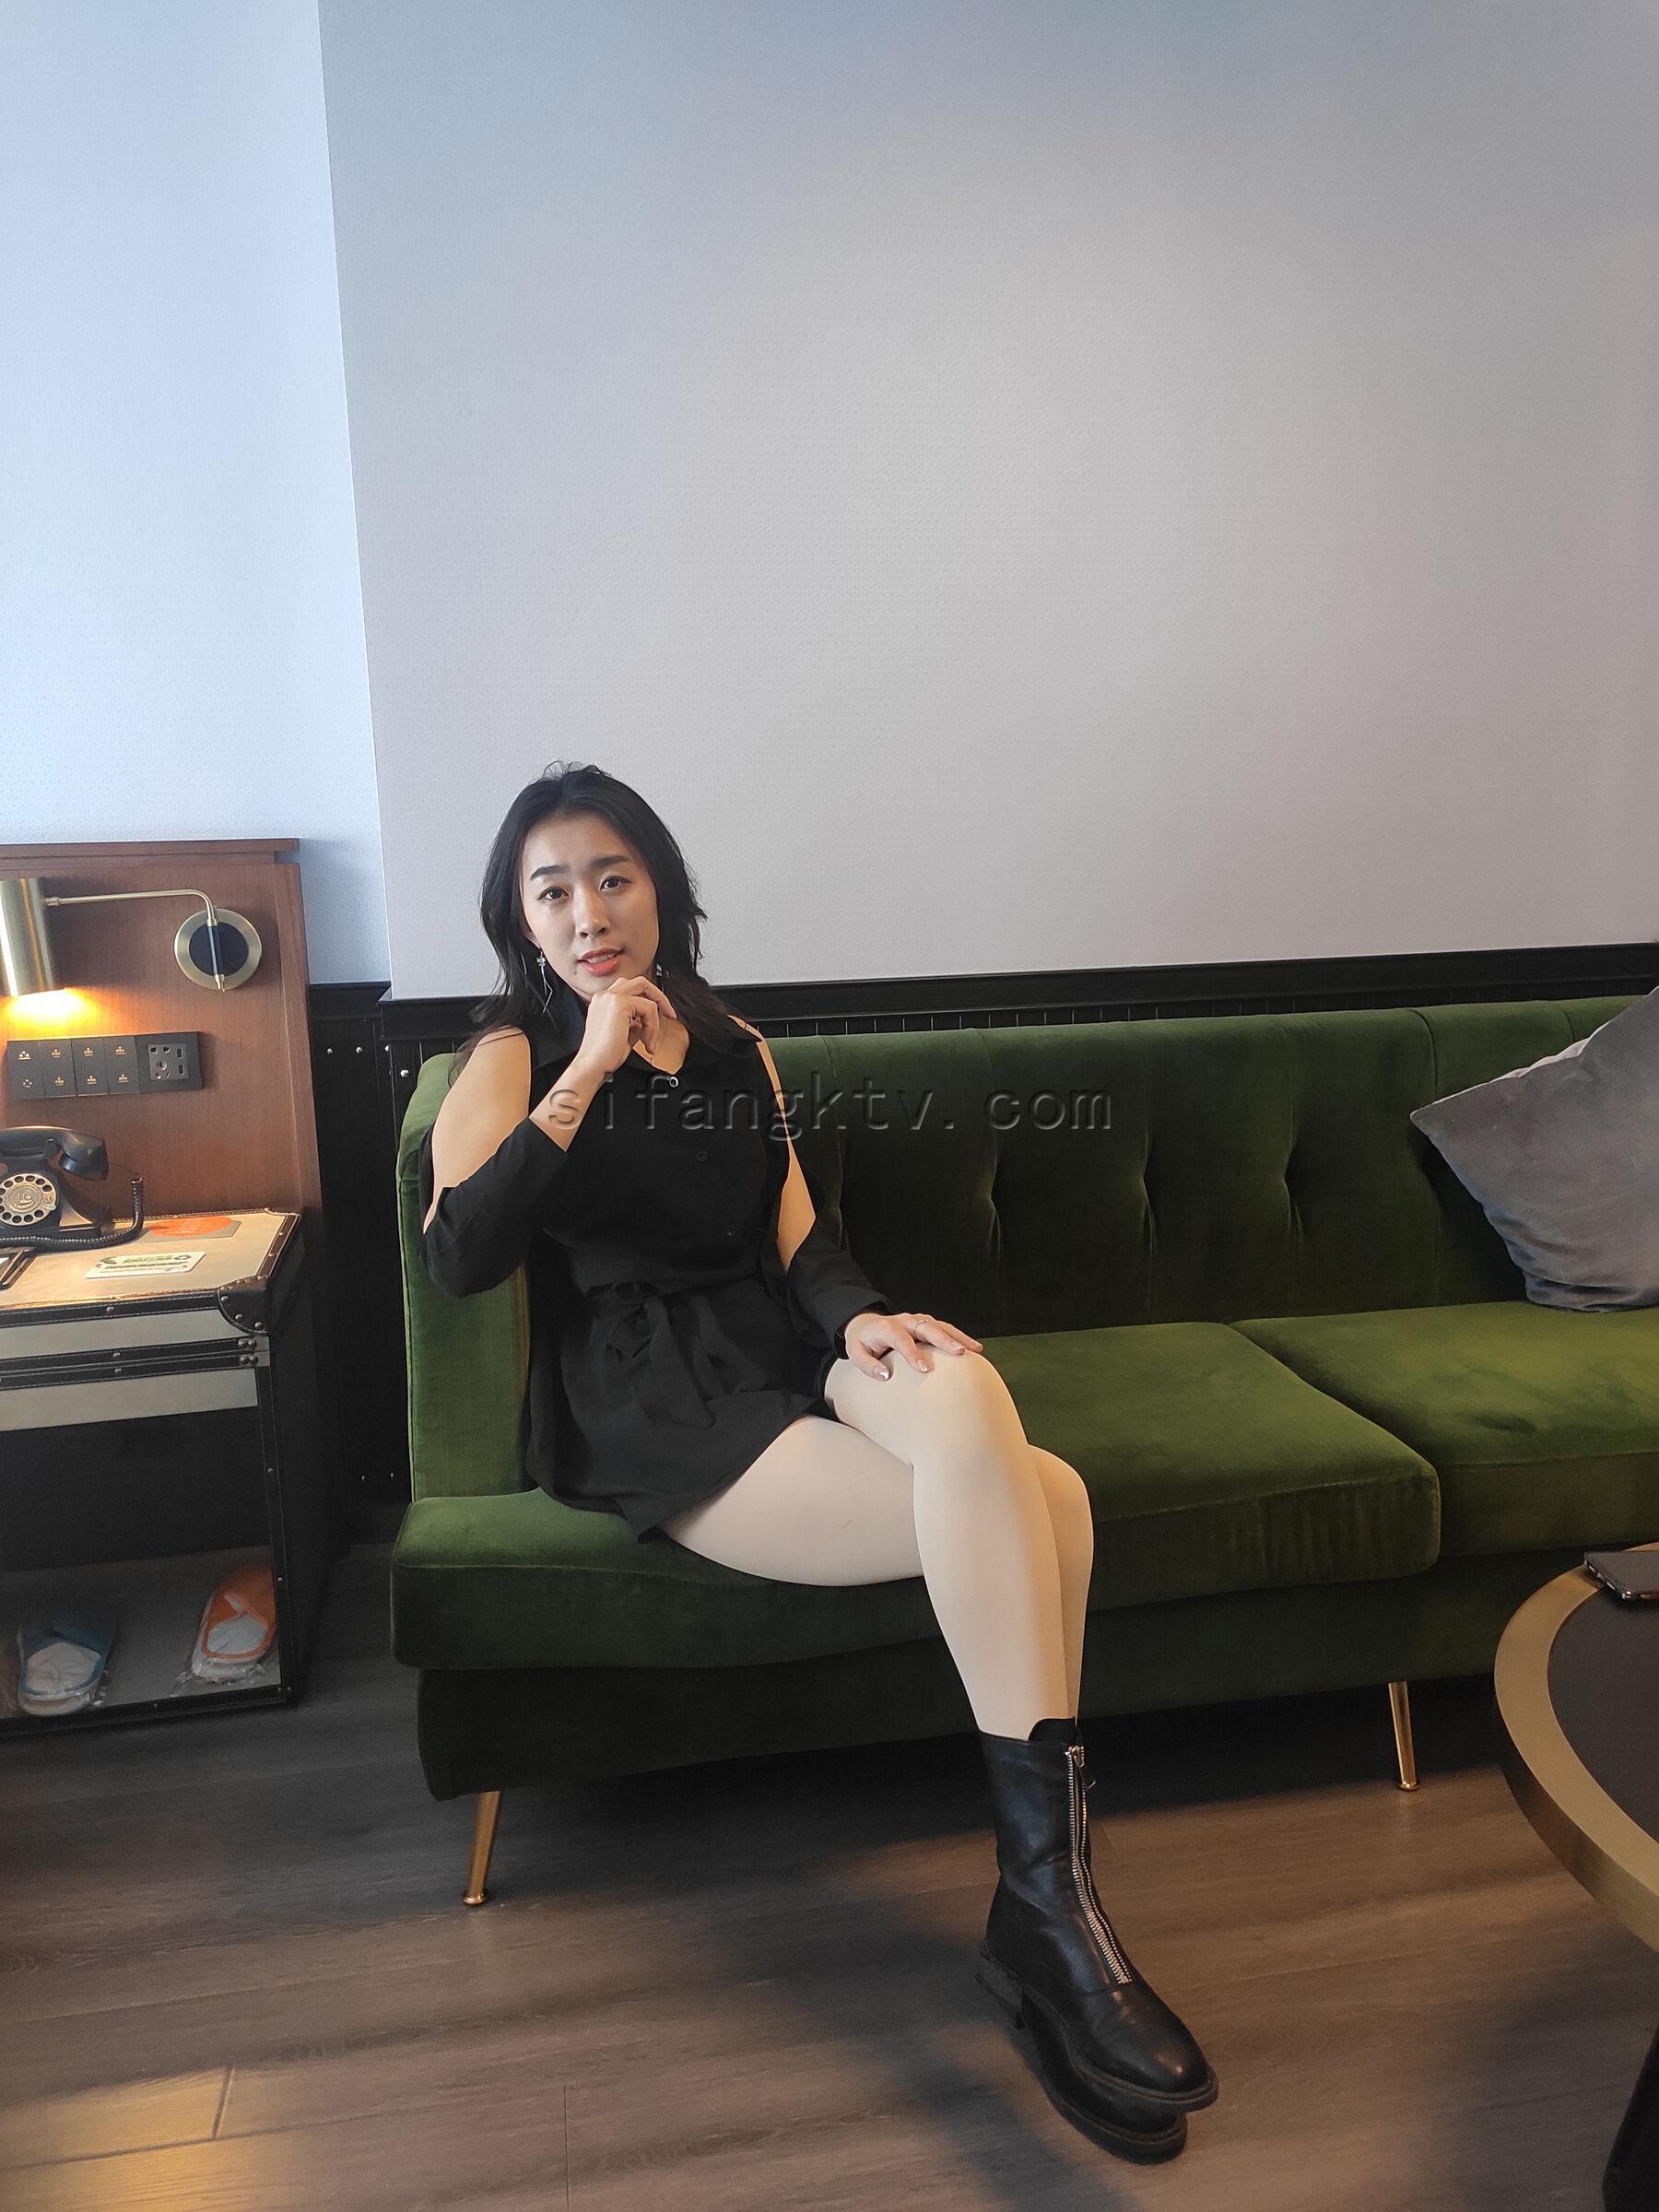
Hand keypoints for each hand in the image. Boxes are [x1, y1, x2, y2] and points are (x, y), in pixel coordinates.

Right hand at [575, 972, 678, 1077]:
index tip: (661, 1015)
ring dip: (655, 1018)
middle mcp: (605, 995)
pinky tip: (646, 1042)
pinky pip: (648, 1007)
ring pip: (646, 991)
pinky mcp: (619, 1003)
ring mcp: (610, 997)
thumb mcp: (624, 1034)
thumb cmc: (604, 1056)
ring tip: (650, 1040)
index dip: (648, 999)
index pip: (631, 989)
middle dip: (659, 996)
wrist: (593, 1066)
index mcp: (603, 1001)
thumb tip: (645, 1022)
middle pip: (640, 982)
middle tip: (670, 1014)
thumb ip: (634, 1023)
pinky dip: (653, 1026)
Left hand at [843, 1310, 982, 1377]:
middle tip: (959, 1353)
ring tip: (975, 1350)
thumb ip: (868, 1366)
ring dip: (958, 1336)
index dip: (913, 1353)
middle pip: (926, 1327)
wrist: (865, 1324)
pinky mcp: (926, 1324)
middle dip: (944, 1340)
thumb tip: (885, 1376)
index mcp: (886, 1328)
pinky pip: (945, 1328)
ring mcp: (917, 1320)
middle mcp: (905, 1321)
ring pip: (940, 1325)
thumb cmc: (862, 1342)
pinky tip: (974, 1348)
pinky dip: (959, 1336)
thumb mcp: (856, 1354)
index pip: (901, 1339)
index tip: (925, 1369)